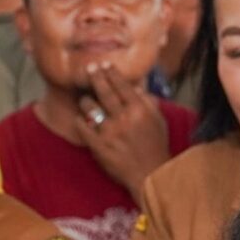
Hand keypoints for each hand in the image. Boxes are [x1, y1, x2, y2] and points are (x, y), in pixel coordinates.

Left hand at [77, 67, 174, 196]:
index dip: (112, 73)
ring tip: (85, 98)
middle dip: (95, 76)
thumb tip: (137, 87)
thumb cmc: (156, 147)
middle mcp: (123, 118)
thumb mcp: (159, 121)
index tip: (105, 64)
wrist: (151, 175)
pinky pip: (83, 127)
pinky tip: (80, 118)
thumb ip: (148, 102)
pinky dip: (80, 120)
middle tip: (89, 67)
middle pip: (104, 92)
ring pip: (90, 107)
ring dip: (86, 100)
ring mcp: (109, 132)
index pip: (122, 85)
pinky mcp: (98, 146)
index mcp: (139, 110)